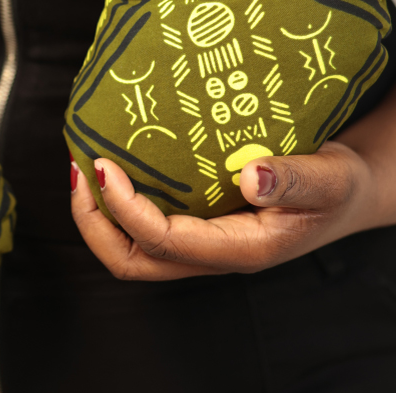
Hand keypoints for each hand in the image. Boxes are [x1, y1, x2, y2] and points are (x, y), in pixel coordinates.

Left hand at [69, 140, 379, 279]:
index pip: (166, 243)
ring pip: (133, 252)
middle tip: (80, 171)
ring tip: (85, 169)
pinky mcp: (198, 227)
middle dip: (94, 223)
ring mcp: (202, 244)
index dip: (126, 209)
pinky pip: (144, 230)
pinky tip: (112, 169)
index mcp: (240, 248)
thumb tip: (249, 175)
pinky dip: (117, 205)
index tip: (104, 166)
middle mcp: (213, 253)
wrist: (347, 193)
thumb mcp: (329, 178)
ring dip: (99, 216)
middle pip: (134, 262)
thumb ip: (293, 180)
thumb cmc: (338, 186)